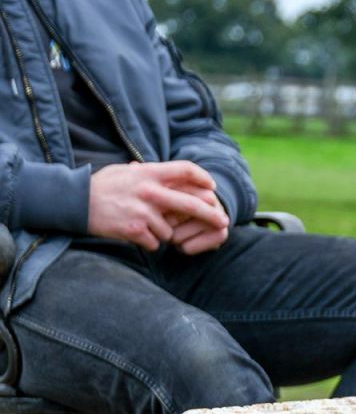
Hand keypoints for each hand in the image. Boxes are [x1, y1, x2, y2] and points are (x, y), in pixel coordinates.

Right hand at [88, 161, 227, 252]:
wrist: (75, 202)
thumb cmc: (103, 187)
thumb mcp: (127, 172)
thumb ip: (151, 174)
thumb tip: (177, 175)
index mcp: (148, 173)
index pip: (185, 170)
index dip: (203, 178)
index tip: (212, 187)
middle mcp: (149, 191)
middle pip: (191, 204)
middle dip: (210, 215)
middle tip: (223, 221)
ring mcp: (143, 211)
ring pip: (170, 231)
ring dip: (162, 233)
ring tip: (142, 224)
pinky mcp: (135, 229)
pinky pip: (155, 243)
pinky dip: (148, 242)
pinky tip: (133, 233)